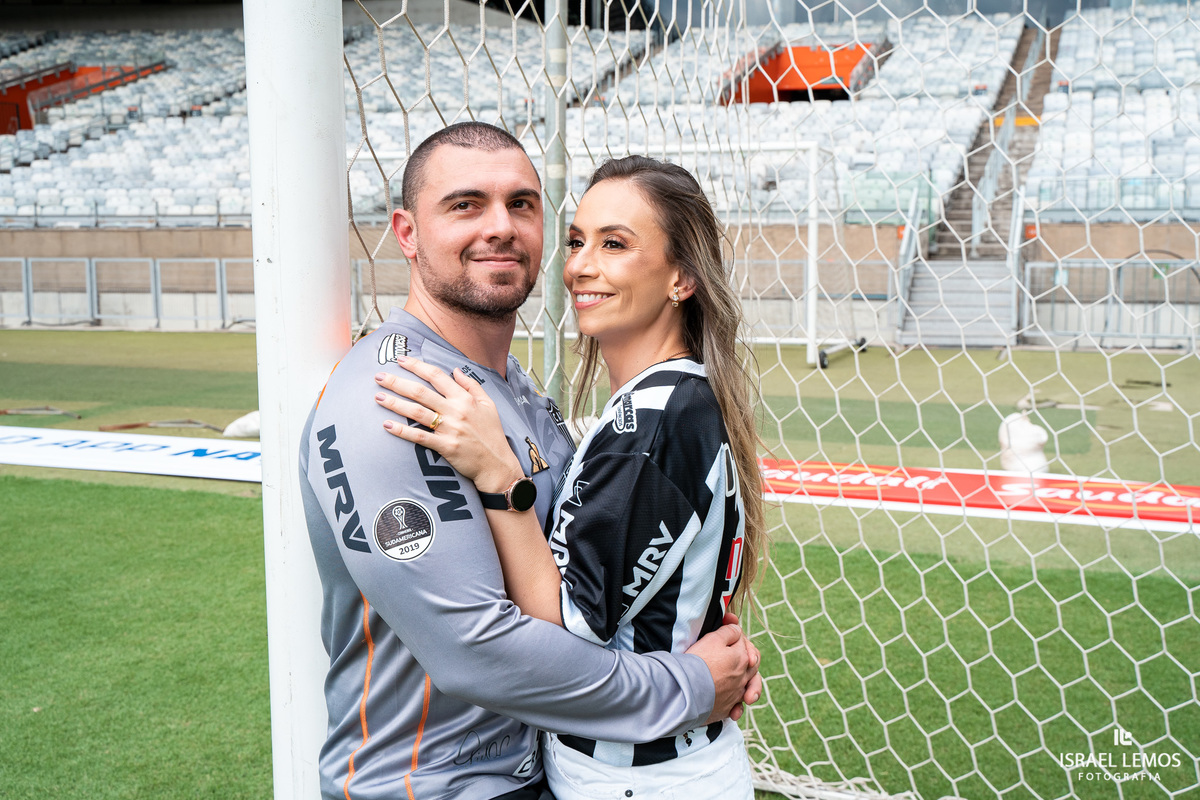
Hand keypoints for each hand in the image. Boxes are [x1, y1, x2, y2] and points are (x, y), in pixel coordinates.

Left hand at [374, 357, 522, 491]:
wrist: (497, 464)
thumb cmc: (492, 434)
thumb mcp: (488, 404)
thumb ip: (471, 385)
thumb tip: (455, 369)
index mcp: (465, 398)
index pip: (436, 376)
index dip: (416, 366)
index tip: (400, 360)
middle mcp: (456, 411)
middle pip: (421, 392)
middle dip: (397, 382)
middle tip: (379, 376)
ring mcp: (450, 429)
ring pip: (417, 412)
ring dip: (395, 403)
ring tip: (378, 397)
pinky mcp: (446, 447)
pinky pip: (420, 437)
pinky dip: (402, 431)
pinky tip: (387, 425)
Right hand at [686, 612, 761, 724]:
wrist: (686, 689)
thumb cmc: (698, 661)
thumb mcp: (713, 638)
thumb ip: (729, 631)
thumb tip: (737, 629)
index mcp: (743, 658)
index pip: (746, 645)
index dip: (736, 636)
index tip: (723, 631)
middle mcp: (743, 678)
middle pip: (752, 666)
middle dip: (747, 658)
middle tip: (735, 654)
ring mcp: (736, 695)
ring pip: (748, 688)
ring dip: (749, 687)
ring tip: (742, 684)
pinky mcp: (726, 709)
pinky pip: (737, 708)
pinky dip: (737, 707)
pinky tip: (734, 708)